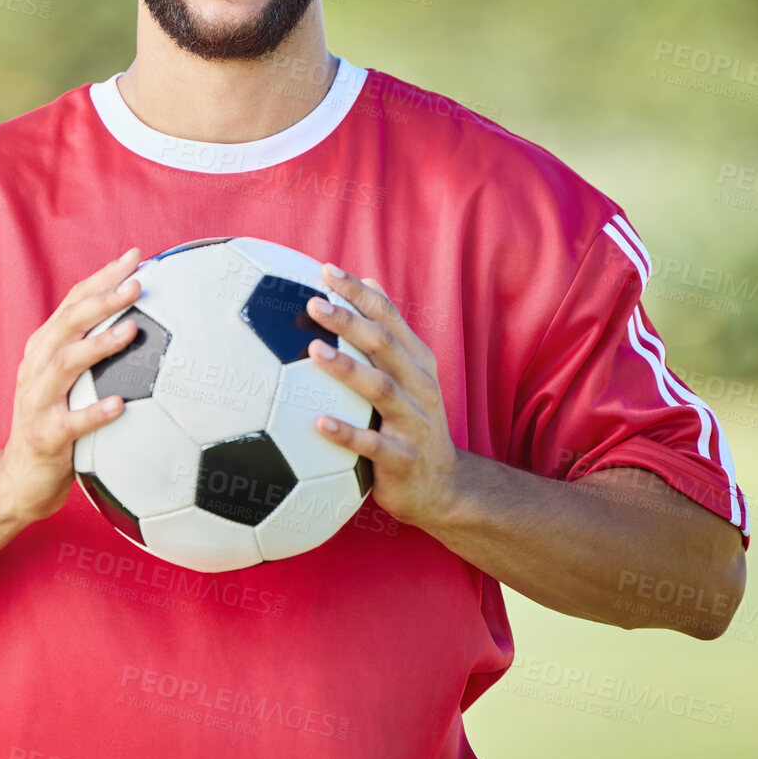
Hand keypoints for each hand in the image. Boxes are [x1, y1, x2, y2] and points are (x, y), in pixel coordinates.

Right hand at [0, 248, 141, 523]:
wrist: (18, 479)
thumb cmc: (56, 424)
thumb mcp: (70, 383)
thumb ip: (95, 353)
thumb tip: (147, 322)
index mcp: (45, 349)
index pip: (73, 302)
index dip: (103, 277)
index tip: (136, 256)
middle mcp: (37, 368)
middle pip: (68, 323)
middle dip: (102, 299)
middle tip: (137, 284)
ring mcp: (37, 402)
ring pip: (65, 364)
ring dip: (98, 345)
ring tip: (131, 330)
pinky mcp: (43, 437)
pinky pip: (70, 423)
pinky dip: (93, 412)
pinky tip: (120, 404)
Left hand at [304, 265, 460, 530]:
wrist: (443, 487)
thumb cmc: (412, 422)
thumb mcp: (409, 374)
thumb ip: (389, 332)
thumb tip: (368, 281)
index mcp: (416, 361)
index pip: (388, 317)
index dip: (358, 293)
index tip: (326, 271)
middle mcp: (419, 385)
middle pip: (383, 344)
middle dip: (350, 320)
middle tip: (314, 303)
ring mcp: (413, 421)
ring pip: (380, 388)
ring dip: (346, 368)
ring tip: (314, 350)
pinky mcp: (403, 458)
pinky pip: (372, 444)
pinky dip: (346, 433)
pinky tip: (319, 423)